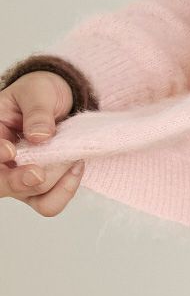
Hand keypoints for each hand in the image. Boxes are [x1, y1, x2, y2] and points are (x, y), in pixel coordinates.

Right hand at [0, 70, 84, 215]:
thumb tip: (39, 136)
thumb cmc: (41, 93)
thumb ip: (37, 112)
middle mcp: (1, 162)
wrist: (62, 99)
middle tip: (38, 173)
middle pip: (1, 186)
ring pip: (30, 196)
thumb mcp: (37, 92)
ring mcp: (20, 177)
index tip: (11, 150)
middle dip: (19, 181)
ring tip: (70, 158)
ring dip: (53, 181)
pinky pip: (50, 203)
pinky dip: (66, 189)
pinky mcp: (41, 187)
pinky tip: (76, 166)